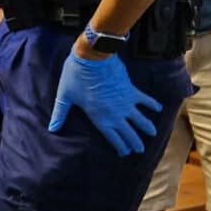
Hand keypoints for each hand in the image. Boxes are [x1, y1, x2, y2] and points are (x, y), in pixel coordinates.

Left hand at [47, 50, 161, 156]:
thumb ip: (60, 114)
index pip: (113, 137)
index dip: (120, 146)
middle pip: (129, 133)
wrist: (92, 58)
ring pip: (140, 120)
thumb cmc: (76, 76)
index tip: (124, 153)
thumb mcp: (65, 96)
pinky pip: (145, 100)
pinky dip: (152, 104)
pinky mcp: (132, 90)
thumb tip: (52, 129)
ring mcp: (126, 103)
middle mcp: (115, 114)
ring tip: (152, 133)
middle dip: (135, 143)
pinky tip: (158, 109)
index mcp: (99, 117)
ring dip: (147, 127)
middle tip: (140, 149)